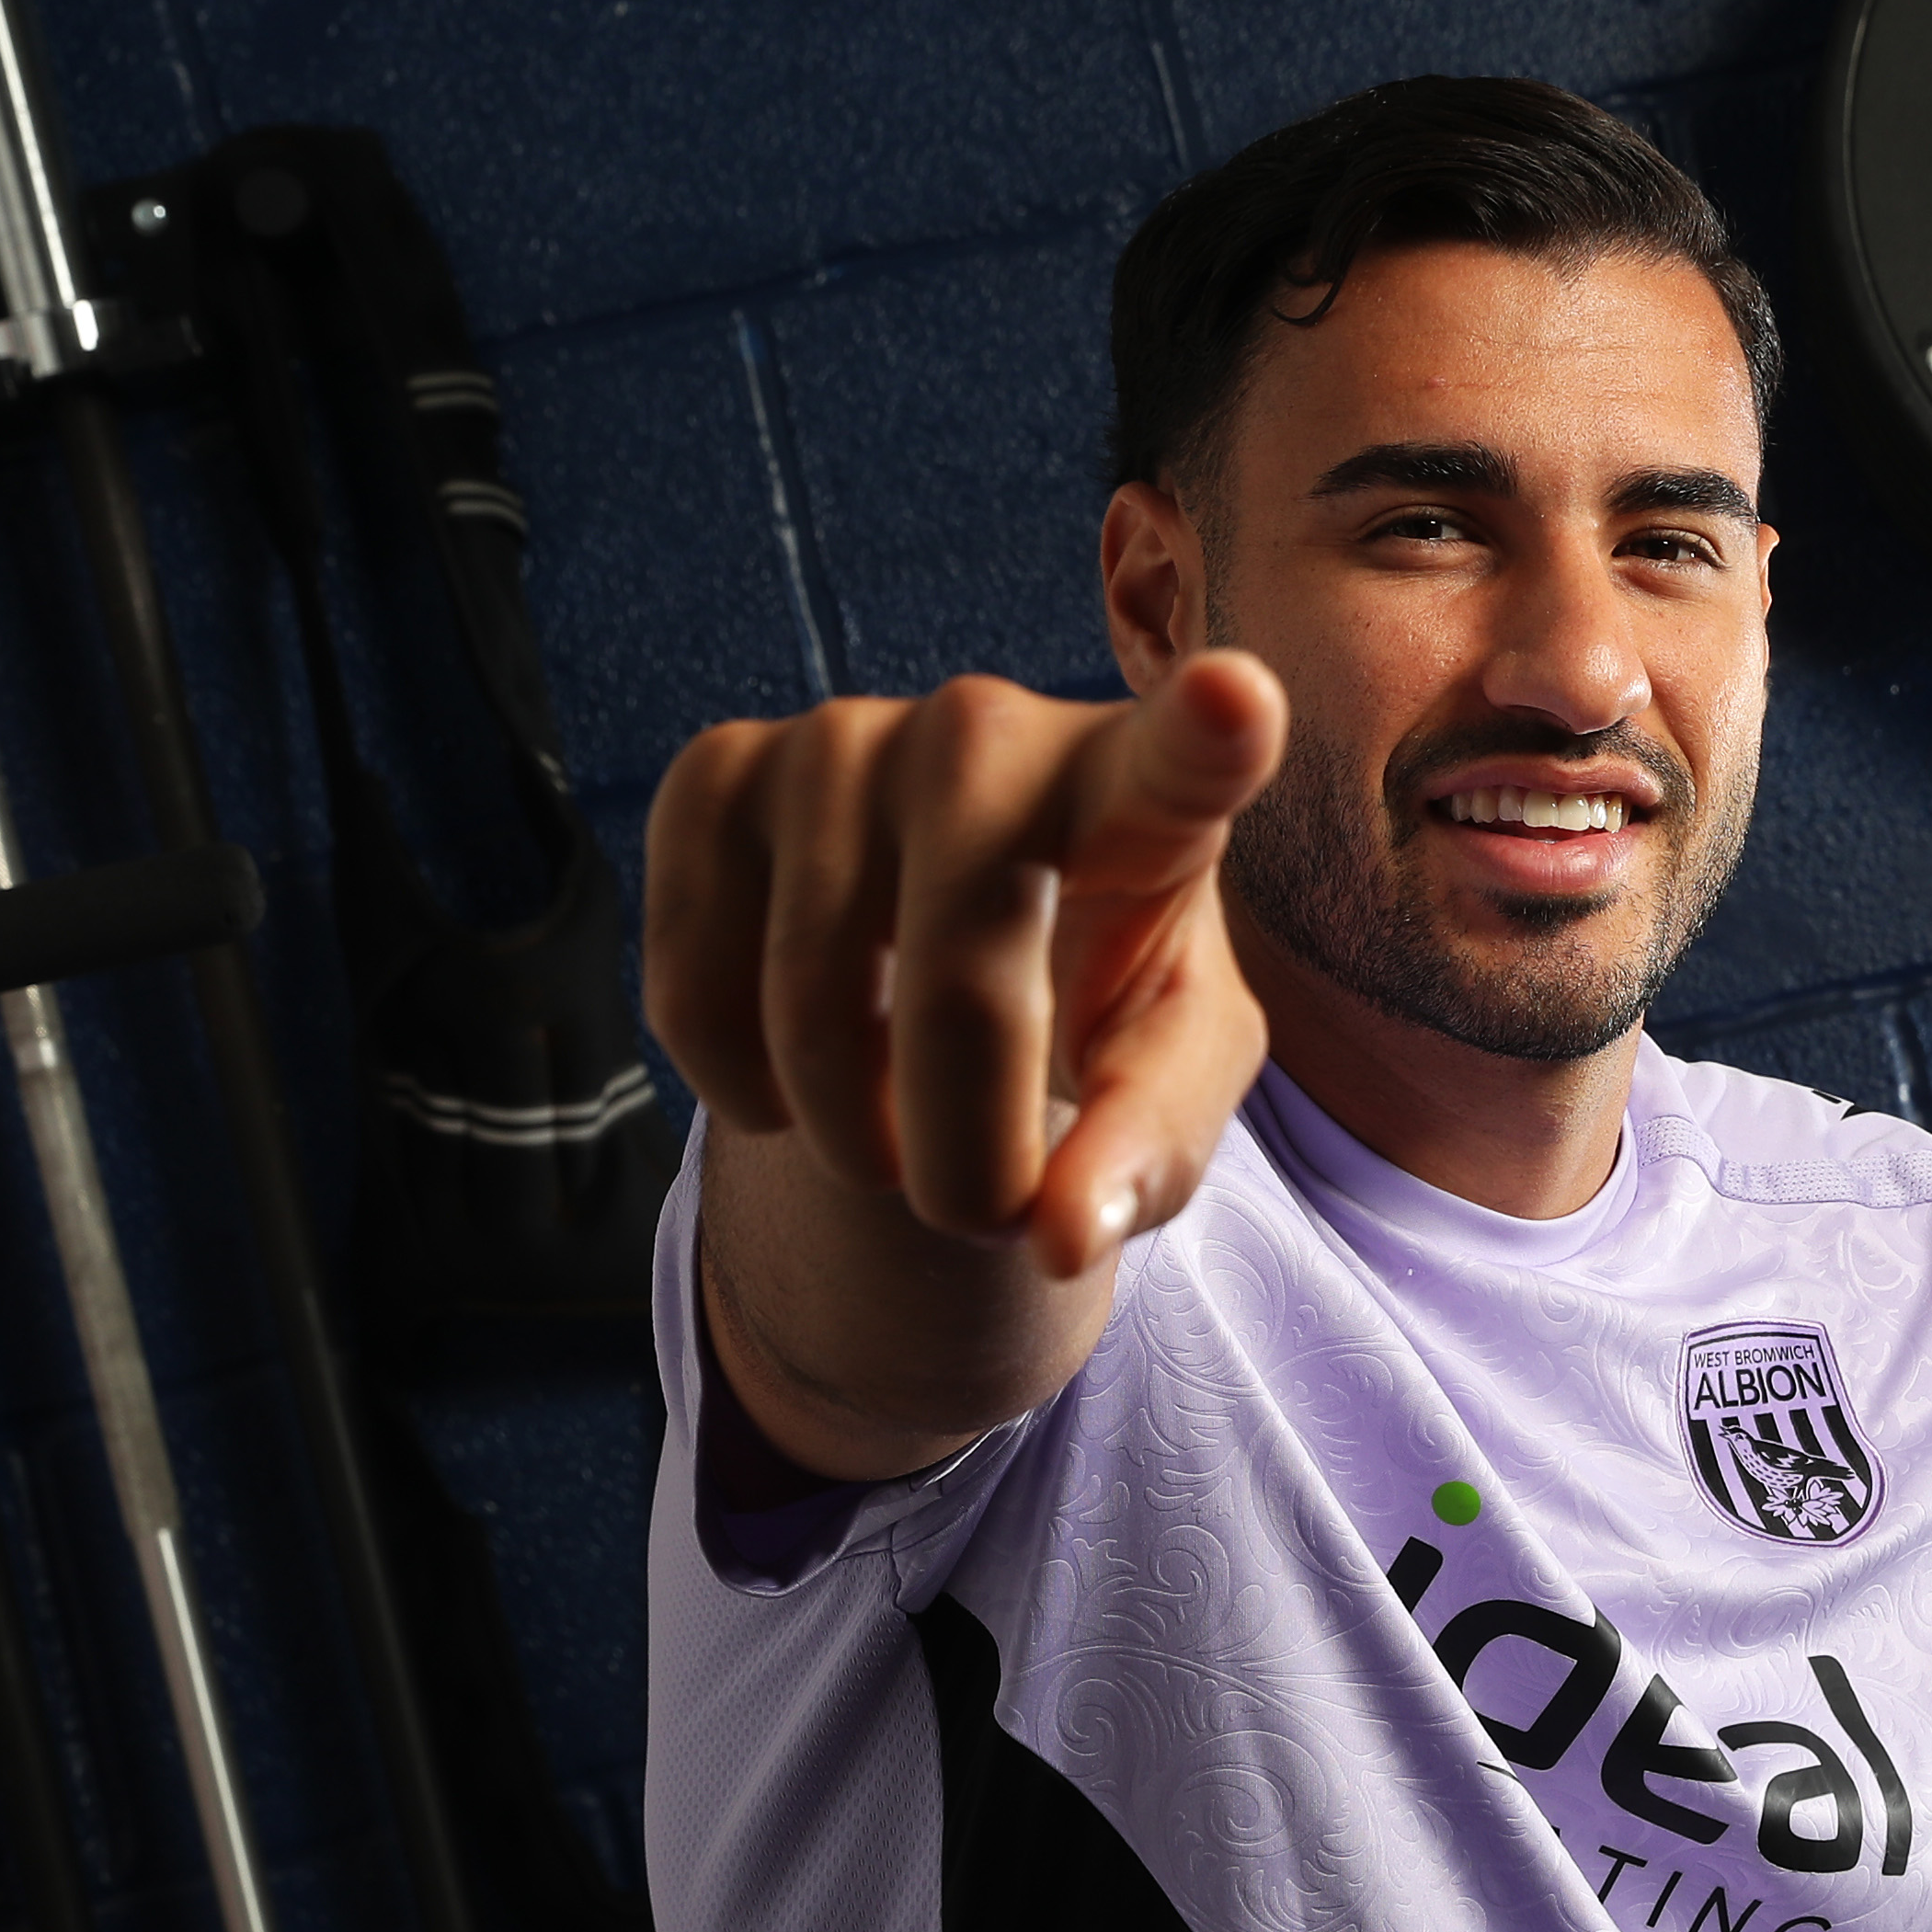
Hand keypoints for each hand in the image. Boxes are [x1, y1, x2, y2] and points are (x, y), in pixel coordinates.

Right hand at [644, 655, 1286, 1281]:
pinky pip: (692, 994)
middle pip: (963, 992)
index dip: (1207, 734)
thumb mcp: (1162, 1078)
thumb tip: (1059, 1234)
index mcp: (1143, 794)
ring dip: (853, 1143)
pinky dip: (743, 1093)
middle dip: (964, 1157)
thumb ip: (1146, 1150)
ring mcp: (839, 737)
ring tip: (899, 1130)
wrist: (954, 944)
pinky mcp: (716, 774)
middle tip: (981, 1205)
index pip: (1184, 761)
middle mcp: (989, 731)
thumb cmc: (1096, 995)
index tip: (1239, 696)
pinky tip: (801, 1066)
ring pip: (808, 1010)